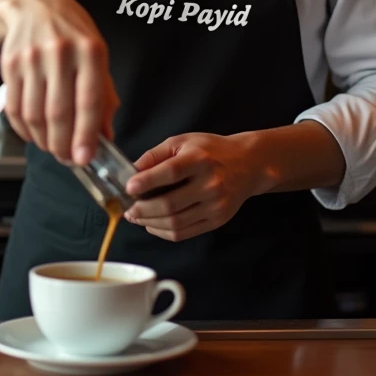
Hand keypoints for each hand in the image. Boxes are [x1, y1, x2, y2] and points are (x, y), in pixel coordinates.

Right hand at [0, 0, 119, 164]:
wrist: (34, 5)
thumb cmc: (72, 32)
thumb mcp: (97, 54)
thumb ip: (104, 95)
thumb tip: (105, 135)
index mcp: (90, 50)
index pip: (89, 100)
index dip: (86, 134)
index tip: (85, 158)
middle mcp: (60, 52)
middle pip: (59, 113)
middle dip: (63, 145)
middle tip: (68, 159)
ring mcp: (32, 58)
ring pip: (34, 115)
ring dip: (44, 141)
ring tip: (53, 148)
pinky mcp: (10, 65)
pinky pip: (15, 108)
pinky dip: (24, 130)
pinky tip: (34, 134)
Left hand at [124, 133, 262, 241]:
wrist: (248, 164)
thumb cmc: (211, 150)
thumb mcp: (183, 142)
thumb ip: (156, 155)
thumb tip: (132, 171)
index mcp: (200, 159)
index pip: (171, 172)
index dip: (147, 181)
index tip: (128, 187)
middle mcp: (210, 183)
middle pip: (170, 204)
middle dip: (142, 209)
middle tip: (128, 209)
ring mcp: (215, 205)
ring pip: (175, 222)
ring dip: (150, 223)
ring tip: (137, 217)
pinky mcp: (217, 220)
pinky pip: (184, 232)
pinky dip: (163, 232)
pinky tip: (153, 224)